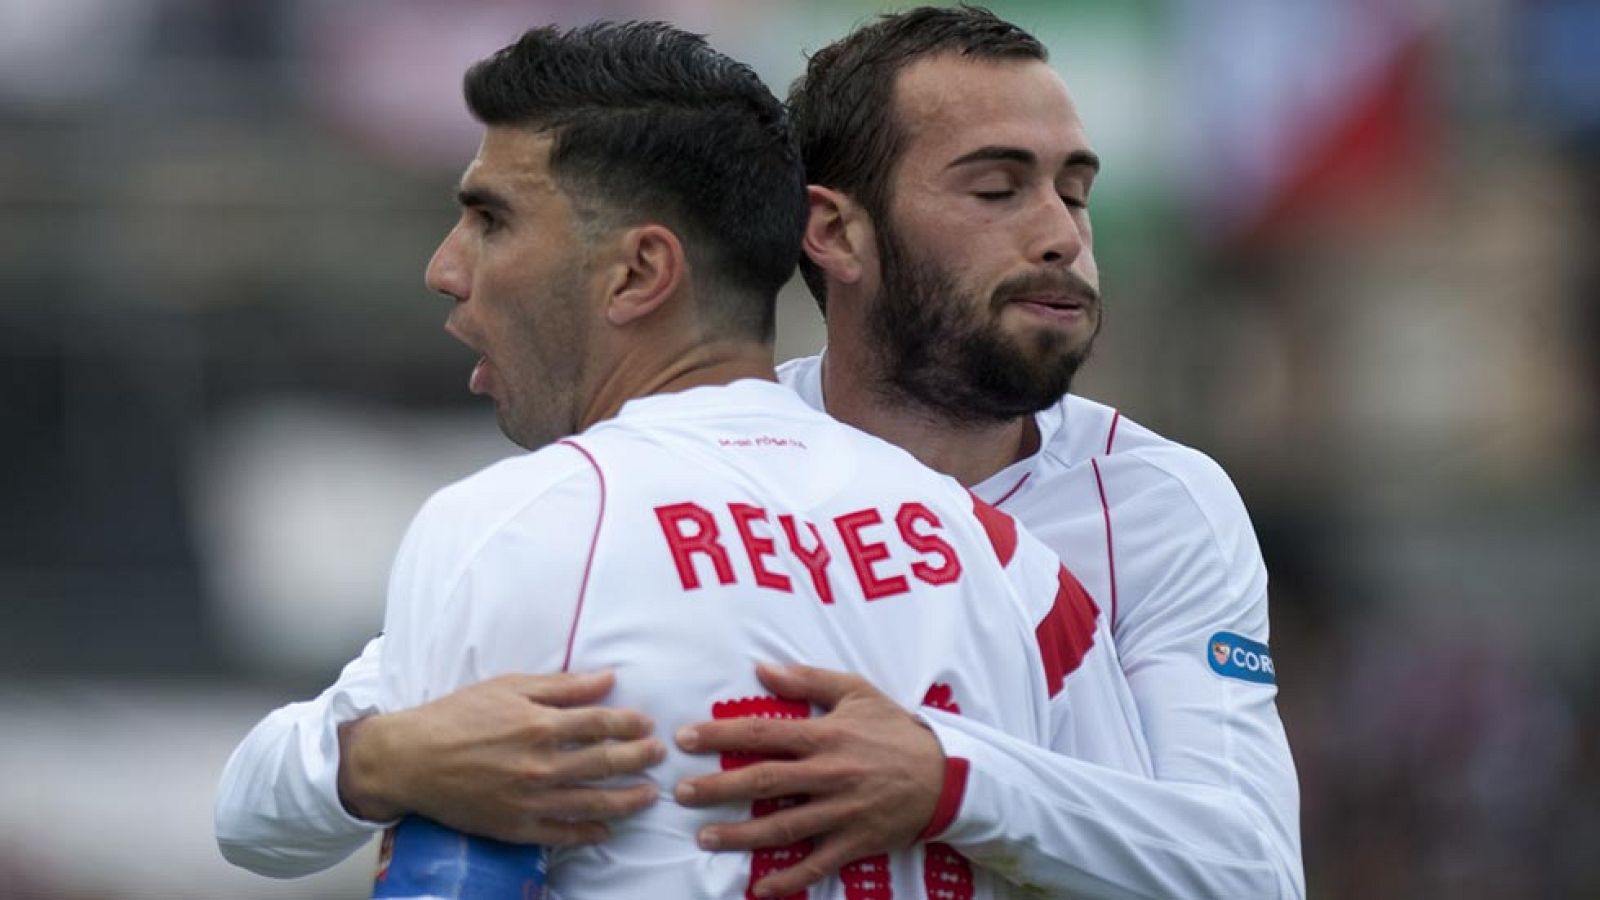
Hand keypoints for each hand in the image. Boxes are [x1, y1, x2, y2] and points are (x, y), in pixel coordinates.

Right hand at [338, 671, 663, 845]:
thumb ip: (562, 686)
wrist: (410, 759)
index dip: (630, 723)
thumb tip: (608, 679)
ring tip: (649, 795)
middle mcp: (540, 764)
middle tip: (659, 755)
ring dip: (627, 799)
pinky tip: (607, 830)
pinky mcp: (515, 827)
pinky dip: (588, 833)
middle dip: (639, 759)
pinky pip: (561, 833)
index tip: (647, 724)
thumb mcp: (509, 687)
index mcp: (540, 724)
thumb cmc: (457, 716)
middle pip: (606, 763)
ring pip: (593, 802)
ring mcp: (530, 800)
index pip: (601, 724)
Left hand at [673, 663, 945, 897]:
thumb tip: (762, 669)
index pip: (763, 733)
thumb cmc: (895, 729)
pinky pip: (817, 864)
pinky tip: (759, 887)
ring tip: (705, 838)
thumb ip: (808, 680)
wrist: (946, 774)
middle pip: (763, 782)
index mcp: (826, 735)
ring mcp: (842, 812)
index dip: (721, 736)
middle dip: (718, 789)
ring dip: (740, 836)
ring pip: (783, 827)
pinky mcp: (856, 842)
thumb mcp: (857, 692)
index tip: (685, 738)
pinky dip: (788, 879)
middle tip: (681, 793)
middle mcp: (829, 774)